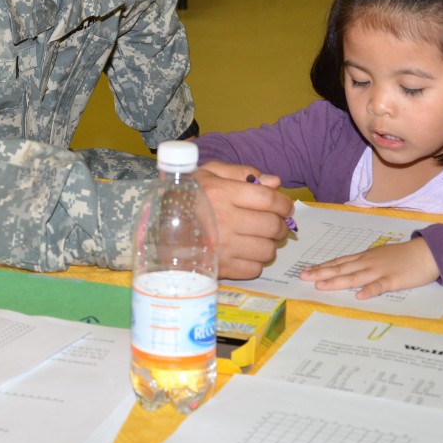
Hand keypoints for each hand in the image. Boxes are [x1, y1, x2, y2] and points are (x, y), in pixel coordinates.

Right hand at [194, 161, 292, 279]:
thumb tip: (274, 182)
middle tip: (275, 223)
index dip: (284, 203)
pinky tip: (246, 252)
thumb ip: (242, 172)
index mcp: (223, 193)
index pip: (268, 200)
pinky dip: (255, 262)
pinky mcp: (220, 268)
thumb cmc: (186, 195)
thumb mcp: (209, 173)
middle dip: (280, 225)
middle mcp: (225, 221)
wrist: (157, 225)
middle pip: (271, 226)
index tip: (285, 207)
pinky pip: (254, 269)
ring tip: (260, 238)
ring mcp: (223, 247)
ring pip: (267, 250)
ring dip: (269, 244)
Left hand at [299, 237, 439, 298]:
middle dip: (321, 273)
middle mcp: (368, 262)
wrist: (427, 252)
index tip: (307, 270)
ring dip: (337, 281)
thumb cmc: (404, 256)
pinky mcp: (394, 280)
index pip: (339, 261)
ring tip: (321, 286)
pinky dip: (369, 290)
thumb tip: (350, 269)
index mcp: (365, 257)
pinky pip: (380, 286)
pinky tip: (359, 296)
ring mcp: (380, 271)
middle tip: (304, 277)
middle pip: (341, 268)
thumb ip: (365, 263)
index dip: (322, 266)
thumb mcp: (381, 256)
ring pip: (355, 276)